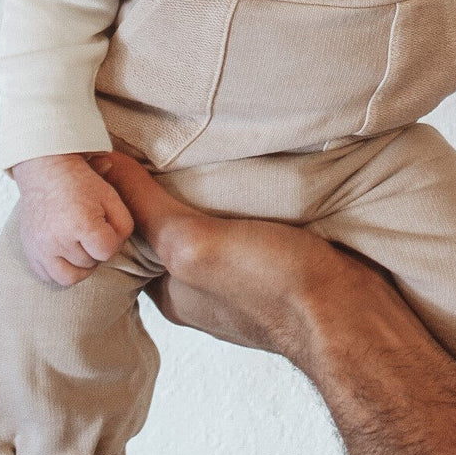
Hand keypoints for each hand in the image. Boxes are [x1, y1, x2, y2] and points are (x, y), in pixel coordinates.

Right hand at [12, 152, 134, 285]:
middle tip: (91, 230)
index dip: (113, 240)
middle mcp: (57, 239)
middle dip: (95, 250)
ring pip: (70, 278)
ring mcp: (40, 248)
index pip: (107, 251)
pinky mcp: (30, 252)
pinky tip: (65, 250)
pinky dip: (60, 268)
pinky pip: (49, 276)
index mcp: (80, 223)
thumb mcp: (111, 197)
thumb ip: (123, 226)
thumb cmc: (82, 184)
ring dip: (80, 265)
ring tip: (81, 245)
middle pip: (90, 264)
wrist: (45, 171)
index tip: (105, 225)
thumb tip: (113, 249)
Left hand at [87, 149, 395, 358]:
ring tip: (201, 146)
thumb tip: (103, 167)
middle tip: (158, 139)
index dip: (121, 200)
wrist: (352, 316)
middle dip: (164, 190)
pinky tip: (247, 172)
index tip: (117, 154)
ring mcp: (242, 278)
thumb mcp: (195, 245)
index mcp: (171, 291)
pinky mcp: (279, 263)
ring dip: (207, 192)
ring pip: (210, 225)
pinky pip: (247, 224)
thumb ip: (148, 210)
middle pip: (169, 230)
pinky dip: (241, 200)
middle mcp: (200, 288)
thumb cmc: (273, 287)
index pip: (130, 240)